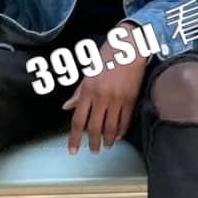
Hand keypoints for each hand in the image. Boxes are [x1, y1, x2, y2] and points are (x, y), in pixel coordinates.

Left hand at [63, 29, 147, 153]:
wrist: (129, 46)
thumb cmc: (107, 56)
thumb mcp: (88, 72)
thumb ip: (78, 92)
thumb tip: (67, 107)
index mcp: (88, 89)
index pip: (78, 120)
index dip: (74, 138)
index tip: (73, 150)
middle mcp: (101, 96)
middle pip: (94, 128)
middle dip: (92, 143)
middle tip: (93, 150)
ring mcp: (117, 99)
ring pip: (110, 128)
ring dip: (108, 140)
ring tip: (106, 146)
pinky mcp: (130, 99)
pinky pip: (125, 121)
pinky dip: (121, 131)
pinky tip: (119, 136)